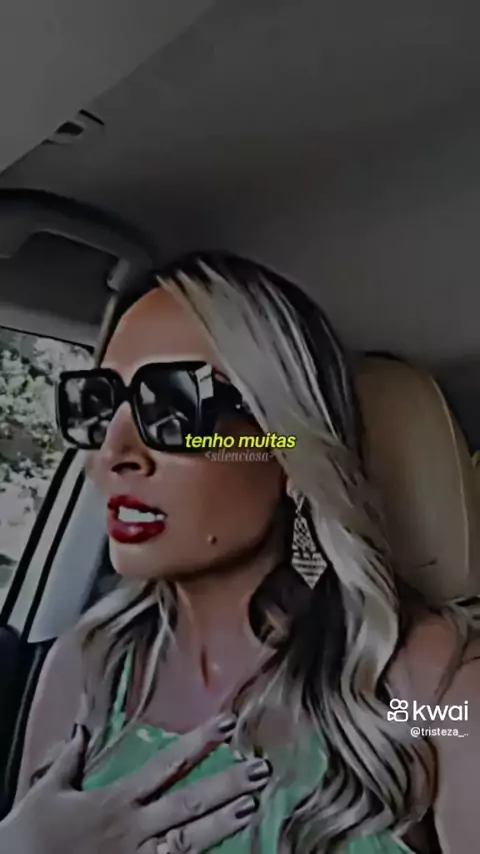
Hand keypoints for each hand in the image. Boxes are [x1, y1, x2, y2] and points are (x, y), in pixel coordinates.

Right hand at [0, 714, 270, 853]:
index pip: (167, 765)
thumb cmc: (31, 835)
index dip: (200, 743)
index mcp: (117, 800)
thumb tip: (82, 725)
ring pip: (189, 841)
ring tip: (252, 806)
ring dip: (222, 826)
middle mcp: (134, 829)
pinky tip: (224, 853)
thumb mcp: (49, 790)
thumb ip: (72, 758)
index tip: (228, 723)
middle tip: (261, 768)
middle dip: (227, 784)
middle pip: (189, 803)